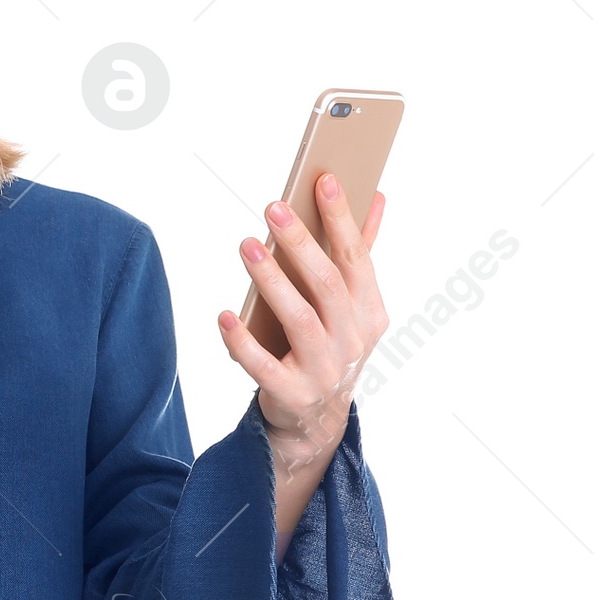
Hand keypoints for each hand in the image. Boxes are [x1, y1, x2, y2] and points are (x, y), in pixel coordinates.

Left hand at [217, 172, 388, 470]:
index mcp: (370, 312)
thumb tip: (376, 195)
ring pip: (299, 319)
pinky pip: (262, 365)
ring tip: (246, 246)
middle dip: (300, 244)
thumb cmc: (330, 344)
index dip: (341, 219)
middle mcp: (353, 340)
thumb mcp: (352, 304)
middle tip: (273, 209)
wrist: (316, 419)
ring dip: (271, 281)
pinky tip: (222, 316)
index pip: (357, 258)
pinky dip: (240, 341)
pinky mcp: (291, 394)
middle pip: (327, 284)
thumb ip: (360, 252)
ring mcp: (324, 370)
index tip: (323, 180)